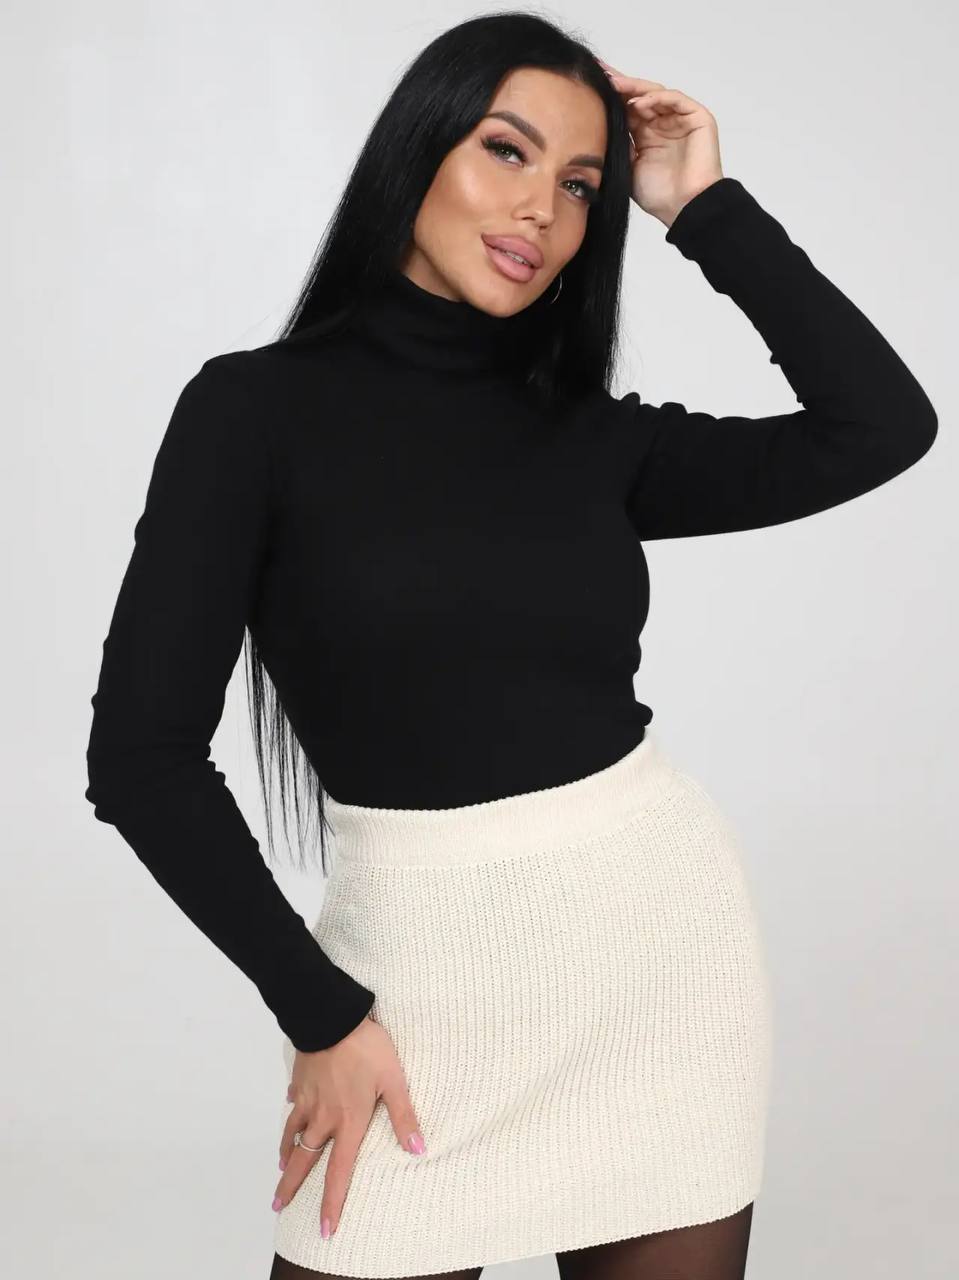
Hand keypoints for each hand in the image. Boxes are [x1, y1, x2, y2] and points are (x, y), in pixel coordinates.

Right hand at [273, 1013, 424, 1236]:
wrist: (331, 1017)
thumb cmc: (366, 1048)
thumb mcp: (394, 1080)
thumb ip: (403, 1115)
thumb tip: (418, 1149)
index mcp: (348, 1122)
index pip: (338, 1172)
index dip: (332, 1203)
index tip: (325, 1228)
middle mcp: (323, 1117)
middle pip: (304, 1160)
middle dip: (291, 1186)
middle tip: (278, 1205)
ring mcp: (308, 1098)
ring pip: (293, 1133)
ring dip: (287, 1153)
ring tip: (282, 1167)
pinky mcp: (300, 1079)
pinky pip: (293, 1102)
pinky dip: (291, 1113)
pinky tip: (292, 1111)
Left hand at [596, 58, 723, 226]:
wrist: (685, 208)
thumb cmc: (659, 195)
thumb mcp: (628, 167)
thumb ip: (618, 143)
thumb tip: (601, 122)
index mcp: (646, 135)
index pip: (628, 108)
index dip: (612, 96)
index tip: (591, 84)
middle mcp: (663, 124)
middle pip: (640, 95)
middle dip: (620, 85)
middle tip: (600, 73)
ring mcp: (681, 120)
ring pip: (657, 94)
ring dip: (636, 89)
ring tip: (616, 86)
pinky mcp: (698, 119)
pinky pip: (676, 100)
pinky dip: (659, 98)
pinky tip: (640, 102)